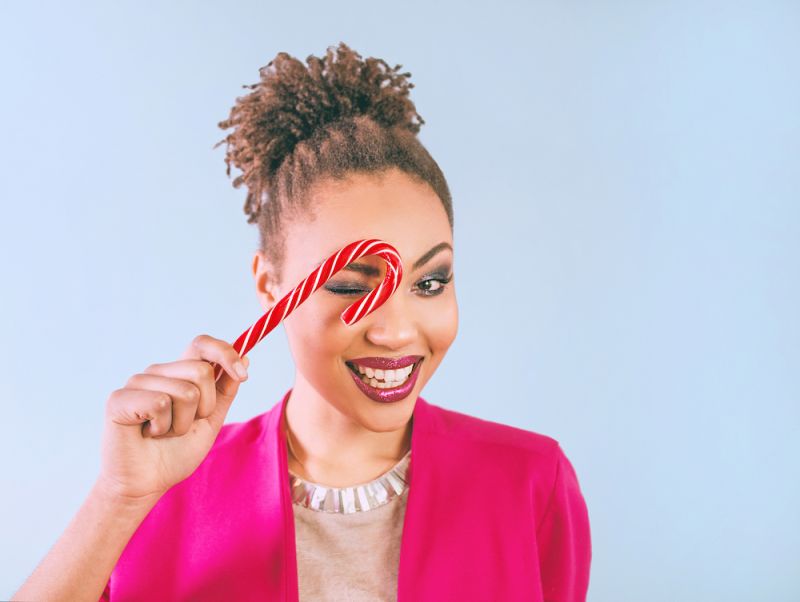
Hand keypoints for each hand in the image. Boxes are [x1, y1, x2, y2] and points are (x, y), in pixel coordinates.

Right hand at [97, 334, 248, 501]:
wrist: (148, 483)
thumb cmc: (176, 452)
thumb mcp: (211, 420)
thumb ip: (225, 390)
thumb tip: (245, 359)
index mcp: (179, 373)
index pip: (202, 344)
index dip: (225, 353)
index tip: (242, 375)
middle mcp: (158, 372)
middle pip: (201, 371)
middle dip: (205, 407)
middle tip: (185, 425)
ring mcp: (137, 382)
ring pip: (185, 391)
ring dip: (182, 423)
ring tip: (164, 433)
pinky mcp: (119, 398)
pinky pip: (159, 403)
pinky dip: (162, 427)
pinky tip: (148, 434)